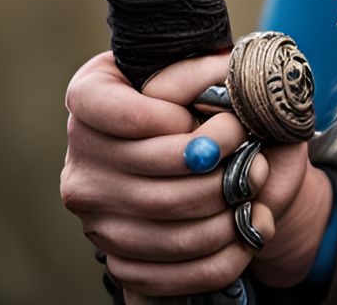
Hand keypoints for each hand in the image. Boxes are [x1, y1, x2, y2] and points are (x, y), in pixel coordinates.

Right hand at [61, 50, 334, 298]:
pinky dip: (216, 255)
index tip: (197, 115)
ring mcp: (94, 215)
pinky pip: (166, 269)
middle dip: (212, 159)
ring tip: (255, 185)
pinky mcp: (117, 257)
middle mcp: (81, 159)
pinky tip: (248, 229)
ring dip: (221, 203)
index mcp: (90, 97)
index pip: (116, 110)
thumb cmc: (203, 98)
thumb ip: (206, 70)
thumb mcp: (204, 67)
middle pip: (147, 166)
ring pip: (162, 215)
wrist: (201, 154)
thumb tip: (227, 78)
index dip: (162, 115)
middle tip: (251, 149)